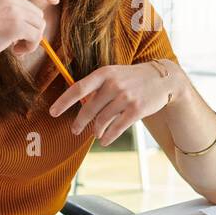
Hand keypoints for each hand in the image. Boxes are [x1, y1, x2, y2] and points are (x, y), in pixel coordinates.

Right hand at [0, 0, 59, 70]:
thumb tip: (38, 18)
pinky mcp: (15, 25)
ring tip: (15, 49)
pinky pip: (37, 37)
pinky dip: (30, 48)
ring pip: (39, 26)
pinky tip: (15, 52)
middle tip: (15, 45)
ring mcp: (11, 9)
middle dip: (31, 31)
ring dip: (31, 41)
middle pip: (37, 13)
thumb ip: (8, 8)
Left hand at [49, 62, 178, 145]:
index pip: (78, 88)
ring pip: (102, 120)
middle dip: (79, 122)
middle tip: (74, 130)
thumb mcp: (115, 74)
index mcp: (104, 74)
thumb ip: (98, 87)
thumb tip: (81, 105)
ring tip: (94, 134)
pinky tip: (104, 140)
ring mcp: (125, 98)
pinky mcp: (136, 110)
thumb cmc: (133, 78)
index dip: (63, 102)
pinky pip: (117, 128)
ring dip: (96, 130)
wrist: (163, 78)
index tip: (53, 112)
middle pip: (88, 109)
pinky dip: (108, 137)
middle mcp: (113, 85)